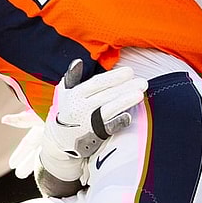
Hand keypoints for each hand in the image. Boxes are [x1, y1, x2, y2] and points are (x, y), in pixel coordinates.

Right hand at [4, 59, 147, 181]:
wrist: (58, 141)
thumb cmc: (68, 111)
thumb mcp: (64, 93)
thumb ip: (72, 77)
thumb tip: (78, 62)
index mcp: (75, 95)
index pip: (97, 83)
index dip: (114, 77)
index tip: (130, 71)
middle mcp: (80, 108)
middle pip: (106, 95)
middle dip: (125, 87)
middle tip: (143, 82)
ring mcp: (86, 123)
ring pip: (108, 110)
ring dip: (124, 102)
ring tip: (140, 94)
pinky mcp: (93, 137)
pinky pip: (107, 129)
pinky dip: (117, 123)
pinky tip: (128, 117)